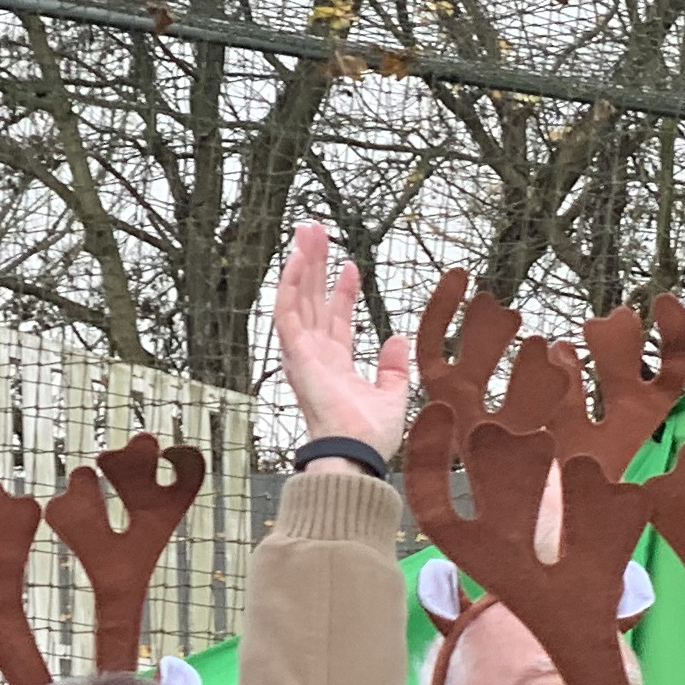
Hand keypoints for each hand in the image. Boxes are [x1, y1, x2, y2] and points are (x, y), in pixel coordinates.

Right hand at [271, 221, 416, 456]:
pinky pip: (287, 311)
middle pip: (312, 299)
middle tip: (317, 232)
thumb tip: (398, 338)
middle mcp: (315, 356)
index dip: (342, 291)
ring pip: (298, 297)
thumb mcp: (393, 395)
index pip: (335, 319)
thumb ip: (394, 368)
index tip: (350, 266)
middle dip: (315, 265)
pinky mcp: (295, 353)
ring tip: (307, 232)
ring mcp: (302, 353)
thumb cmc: (370, 437)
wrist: (357, 453)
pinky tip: (296, 257)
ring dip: (301, 264)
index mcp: (335, 366)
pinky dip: (289, 283)